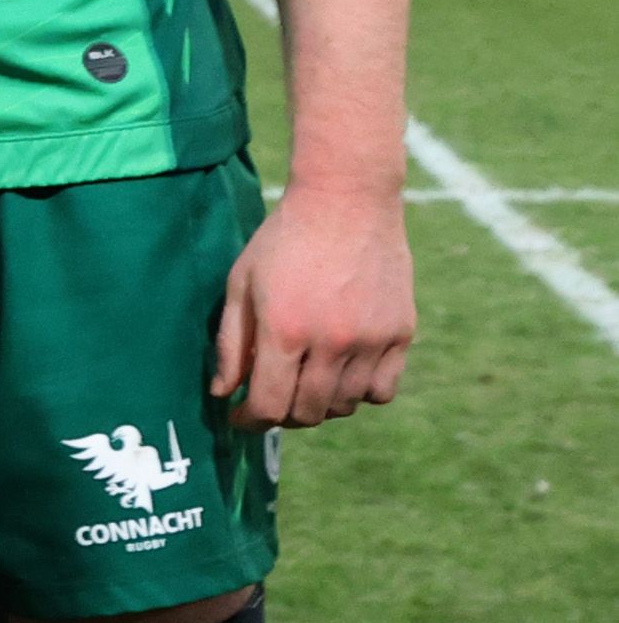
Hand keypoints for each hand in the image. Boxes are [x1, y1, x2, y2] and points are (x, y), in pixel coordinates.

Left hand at [213, 184, 414, 429]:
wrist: (346, 201)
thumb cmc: (284, 240)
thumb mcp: (241, 284)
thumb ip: (231, 342)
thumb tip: (222, 391)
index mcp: (283, 330)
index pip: (269, 405)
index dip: (251, 420)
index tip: (240, 416)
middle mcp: (330, 342)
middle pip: (308, 413)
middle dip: (282, 415)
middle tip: (270, 399)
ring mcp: (370, 341)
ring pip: (345, 406)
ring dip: (320, 404)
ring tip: (304, 381)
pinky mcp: (400, 335)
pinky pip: (381, 390)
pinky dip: (361, 393)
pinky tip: (342, 373)